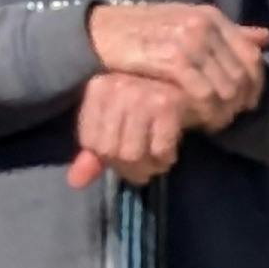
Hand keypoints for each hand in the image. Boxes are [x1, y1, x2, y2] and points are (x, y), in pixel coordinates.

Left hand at [67, 73, 187, 189]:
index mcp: (99, 88)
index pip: (91, 142)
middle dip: (128, 167)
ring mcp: (142, 95)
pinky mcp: (168, 104)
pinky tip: (168, 155)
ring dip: (146, 168)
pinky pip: (159, 150)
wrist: (193, 86)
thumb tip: (75, 182)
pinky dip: (165, 160)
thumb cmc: (151, 105)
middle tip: (142, 167)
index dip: (108, 158)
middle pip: (111, 150)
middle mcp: (117, 87)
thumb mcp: (119, 123)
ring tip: (154, 164)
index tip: (124, 157)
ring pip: (132, 154)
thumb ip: (95, 152)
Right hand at [88, 3, 268, 128]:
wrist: (99, 32)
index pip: (251, 55)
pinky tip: (198, 120)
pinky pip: (203, 93)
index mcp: (211, 16)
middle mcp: (204, 26)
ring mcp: (188, 42)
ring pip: (226, 87)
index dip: (255, 84)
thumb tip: (265, 37)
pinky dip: (206, 111)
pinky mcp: (171, 60)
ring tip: (213, 122)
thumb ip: (227, 32)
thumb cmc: (144, 31)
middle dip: (238, 102)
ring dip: (223, 111)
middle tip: (228, 118)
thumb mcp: (186, 23)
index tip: (247, 103)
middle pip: (241, 75)